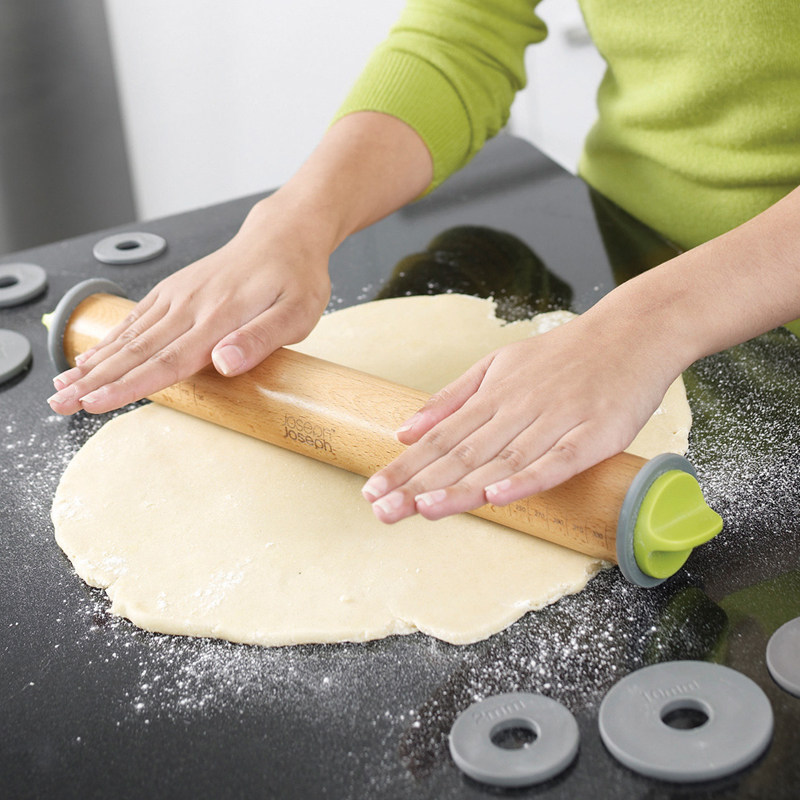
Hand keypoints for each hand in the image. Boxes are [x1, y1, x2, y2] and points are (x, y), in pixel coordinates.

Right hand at [48, 196, 331, 414]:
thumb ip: (260, 339)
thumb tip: (224, 363)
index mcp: (219, 317)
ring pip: (129, 335)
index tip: (97, 403)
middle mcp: (191, 306)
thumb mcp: (297, 313)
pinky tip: (91, 355)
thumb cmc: (296, 277)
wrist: (284, 233)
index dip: (131, 385)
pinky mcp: (176, 290)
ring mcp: (179, 296)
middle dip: (95, 380)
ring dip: (93, 362)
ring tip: (62, 386)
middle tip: (60, 403)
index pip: (168, 360)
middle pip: (137, 351)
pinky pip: (136, 318)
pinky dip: (110, 339)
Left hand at [361, 312, 676, 521]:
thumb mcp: (498, 364)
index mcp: (494, 395)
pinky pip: (558, 461)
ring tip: (423, 509)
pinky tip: (498, 496)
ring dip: (461, 486)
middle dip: (419, 483)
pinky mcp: (595, 434)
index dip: (406, 466)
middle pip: (462, 452)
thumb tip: (405, 429)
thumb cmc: (564, 354)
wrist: (633, 331)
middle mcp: (518, 408)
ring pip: (502, 460)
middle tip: (382, 510)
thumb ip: (452, 398)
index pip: (441, 438)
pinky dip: (528, 479)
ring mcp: (556, 421)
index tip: (373, 491)